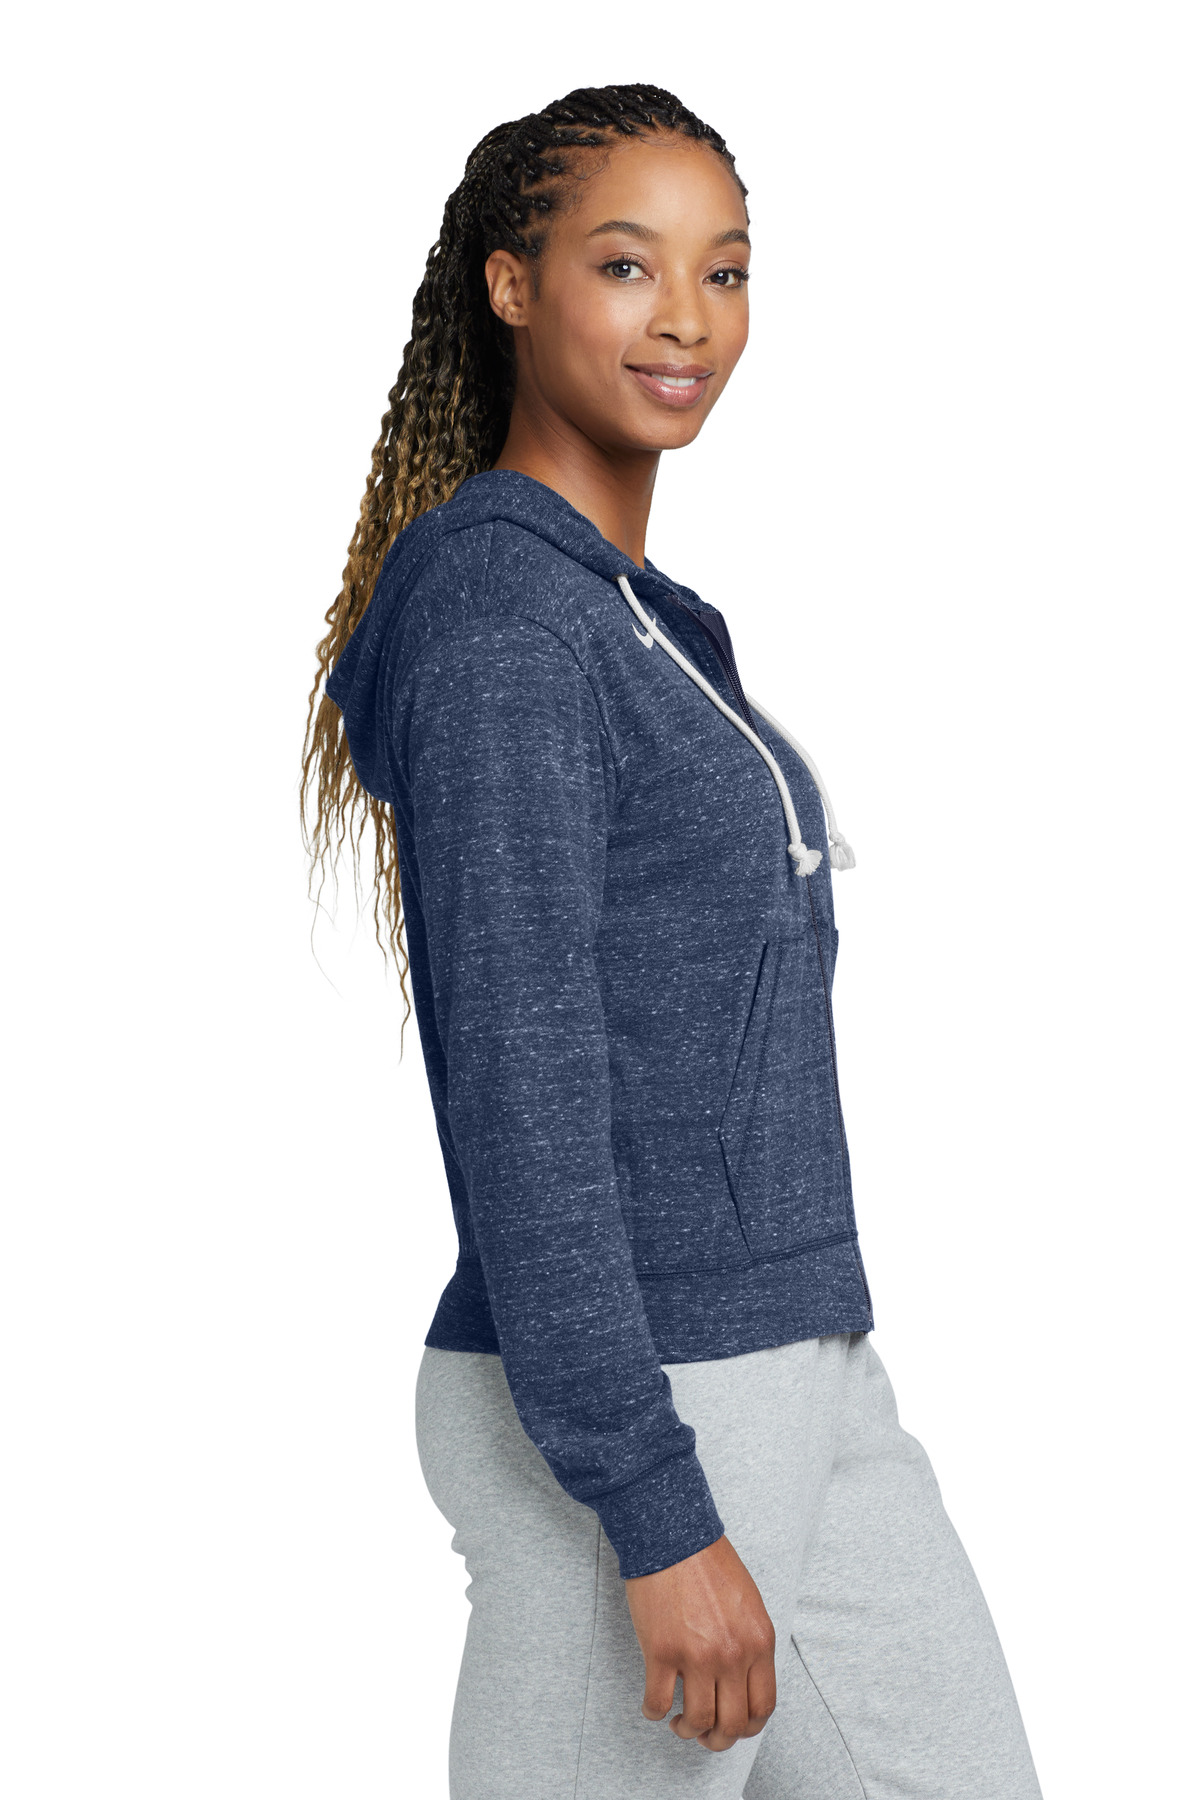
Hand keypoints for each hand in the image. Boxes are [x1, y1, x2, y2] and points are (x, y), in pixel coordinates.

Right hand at [624, 1533, 775, 1751]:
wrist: (673, 1536)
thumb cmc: (708, 1562)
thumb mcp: (748, 1603)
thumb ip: (750, 1643)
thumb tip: (742, 1680)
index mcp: (759, 1641)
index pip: (763, 1706)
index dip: (748, 1727)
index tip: (734, 1726)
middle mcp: (733, 1654)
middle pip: (733, 1724)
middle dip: (718, 1739)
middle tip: (705, 1734)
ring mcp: (697, 1656)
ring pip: (697, 1721)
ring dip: (686, 1730)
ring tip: (678, 1721)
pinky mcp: (662, 1652)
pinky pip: (657, 1702)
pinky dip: (653, 1712)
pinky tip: (653, 1706)